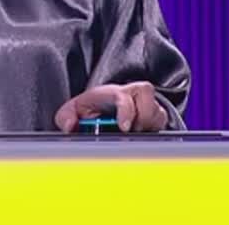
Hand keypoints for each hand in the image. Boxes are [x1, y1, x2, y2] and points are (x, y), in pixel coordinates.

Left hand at [53, 81, 167, 132]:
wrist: (105, 107)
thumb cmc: (91, 108)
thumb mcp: (73, 110)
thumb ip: (65, 117)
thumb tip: (69, 126)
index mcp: (112, 93)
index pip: (123, 97)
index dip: (126, 111)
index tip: (124, 127)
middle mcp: (132, 95)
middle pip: (148, 100)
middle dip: (142, 119)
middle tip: (131, 132)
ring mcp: (146, 104)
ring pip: (158, 114)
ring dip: (147, 126)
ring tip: (133, 134)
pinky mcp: (156, 116)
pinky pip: (163, 123)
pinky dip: (154, 130)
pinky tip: (141, 135)